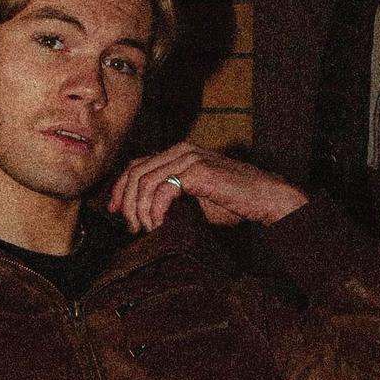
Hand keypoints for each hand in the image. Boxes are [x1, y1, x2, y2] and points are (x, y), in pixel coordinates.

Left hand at [107, 142, 307, 233]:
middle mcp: (180, 150)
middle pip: (135, 172)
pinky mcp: (197, 171)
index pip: (137, 165)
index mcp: (179, 153)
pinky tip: (159, 224)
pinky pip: (162, 190)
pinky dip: (155, 210)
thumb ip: (172, 198)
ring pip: (144, 181)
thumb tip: (146, 215)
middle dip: (125, 202)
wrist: (265, 197)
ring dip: (139, 209)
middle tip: (130, 226)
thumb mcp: (196, 198)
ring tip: (146, 228)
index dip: (120, 188)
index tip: (115, 212)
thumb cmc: (235, 201)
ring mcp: (189, 158)